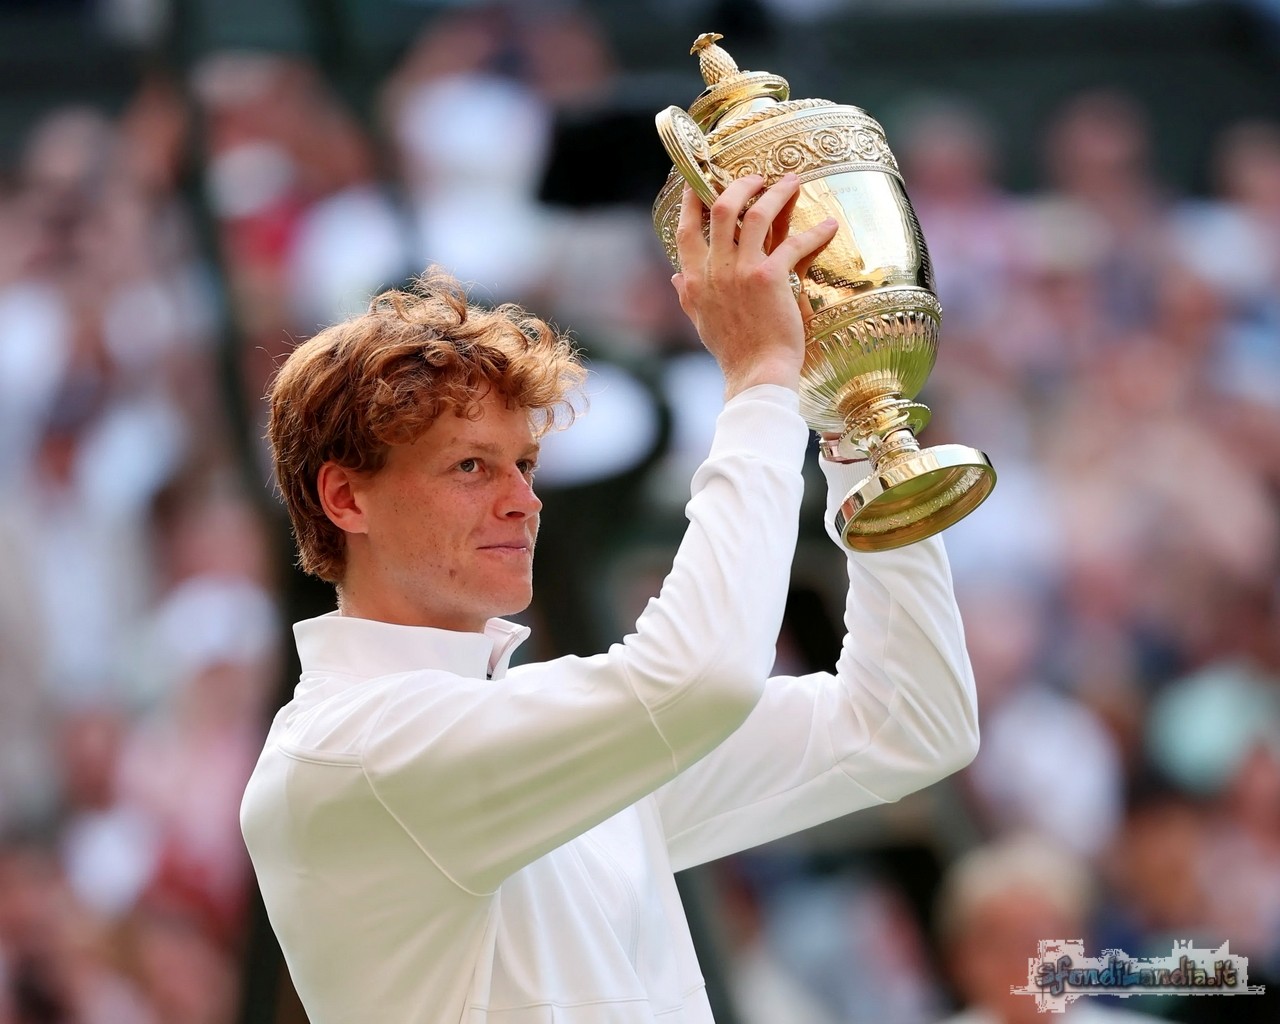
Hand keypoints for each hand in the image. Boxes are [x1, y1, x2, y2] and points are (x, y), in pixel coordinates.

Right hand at [671, 173, 837, 398]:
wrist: (757, 374)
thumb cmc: (734, 352)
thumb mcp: (701, 322)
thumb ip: (688, 295)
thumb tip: (674, 277)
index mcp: (695, 280)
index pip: (686, 230)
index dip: (691, 201)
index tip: (698, 182)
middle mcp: (715, 270)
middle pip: (722, 209)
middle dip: (741, 185)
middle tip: (758, 177)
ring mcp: (742, 271)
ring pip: (757, 214)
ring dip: (777, 193)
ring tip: (793, 182)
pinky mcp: (770, 278)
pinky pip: (793, 243)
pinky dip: (815, 233)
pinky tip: (829, 227)